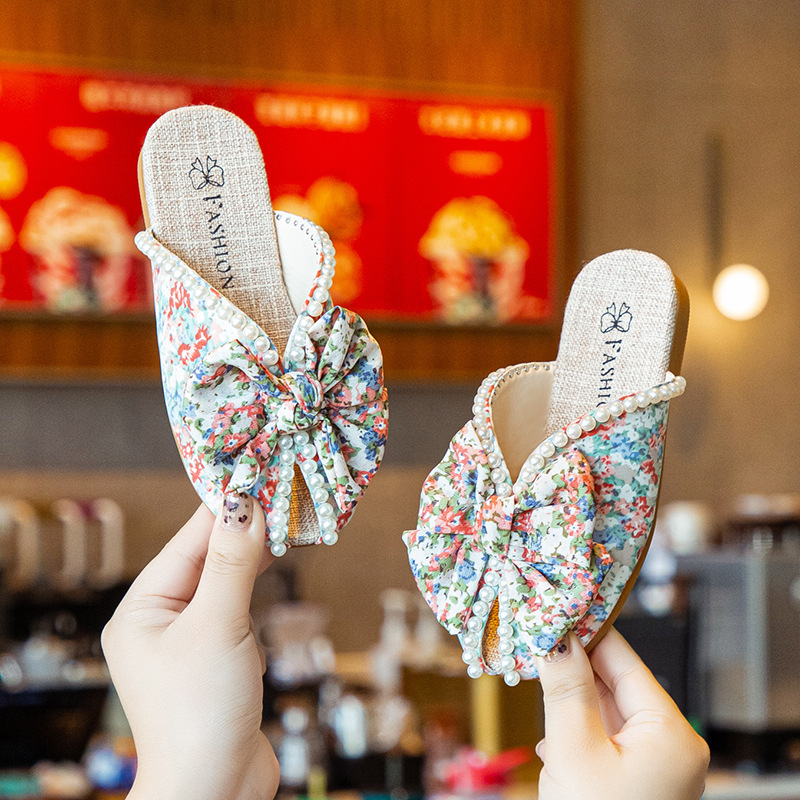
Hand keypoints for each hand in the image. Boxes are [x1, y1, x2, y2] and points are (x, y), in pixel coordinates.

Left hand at [102, 494, 276, 799]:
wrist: (215, 793)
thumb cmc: (200, 712)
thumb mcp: (217, 626)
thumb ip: (233, 563)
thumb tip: (247, 502)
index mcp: (141, 609)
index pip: (187, 541)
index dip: (223, 506)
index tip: (257, 472)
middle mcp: (160, 621)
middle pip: (206, 558)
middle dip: (242, 527)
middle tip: (281, 490)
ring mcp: (189, 640)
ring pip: (224, 580)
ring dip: (253, 552)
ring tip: (285, 517)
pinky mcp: (216, 657)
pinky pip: (236, 606)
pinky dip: (256, 583)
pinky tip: (276, 562)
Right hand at [534, 628, 709, 799]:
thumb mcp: (575, 750)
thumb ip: (567, 689)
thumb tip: (557, 641)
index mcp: (672, 735)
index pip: (626, 663)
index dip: (588, 634)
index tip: (557, 612)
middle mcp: (671, 749)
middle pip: (616, 686)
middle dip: (575, 666)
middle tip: (538, 642)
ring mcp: (655, 769)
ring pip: (607, 713)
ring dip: (572, 700)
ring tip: (539, 679)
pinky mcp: (635, 785)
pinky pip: (605, 740)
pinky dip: (576, 731)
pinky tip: (550, 737)